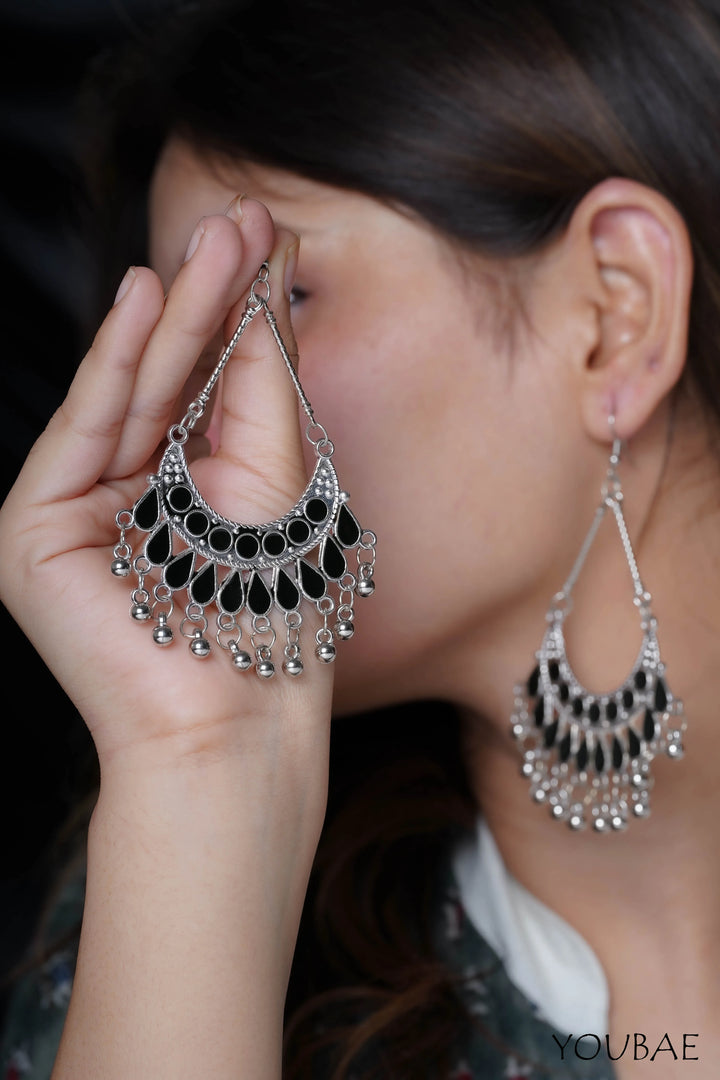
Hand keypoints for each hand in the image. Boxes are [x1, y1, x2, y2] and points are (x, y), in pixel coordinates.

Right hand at [0, 199, 333, 774]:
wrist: (232, 719)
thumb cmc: (267, 613)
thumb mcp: (275, 476)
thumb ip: (261, 383)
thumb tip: (265, 284)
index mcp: (188, 489)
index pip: (211, 386)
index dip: (240, 314)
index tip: (271, 240)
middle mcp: (131, 493)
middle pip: (171, 379)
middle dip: (209, 300)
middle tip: (244, 220)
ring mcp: (79, 510)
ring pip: (129, 393)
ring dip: (173, 315)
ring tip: (212, 241)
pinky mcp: (36, 531)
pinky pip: (83, 430)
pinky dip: (113, 363)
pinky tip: (144, 294)